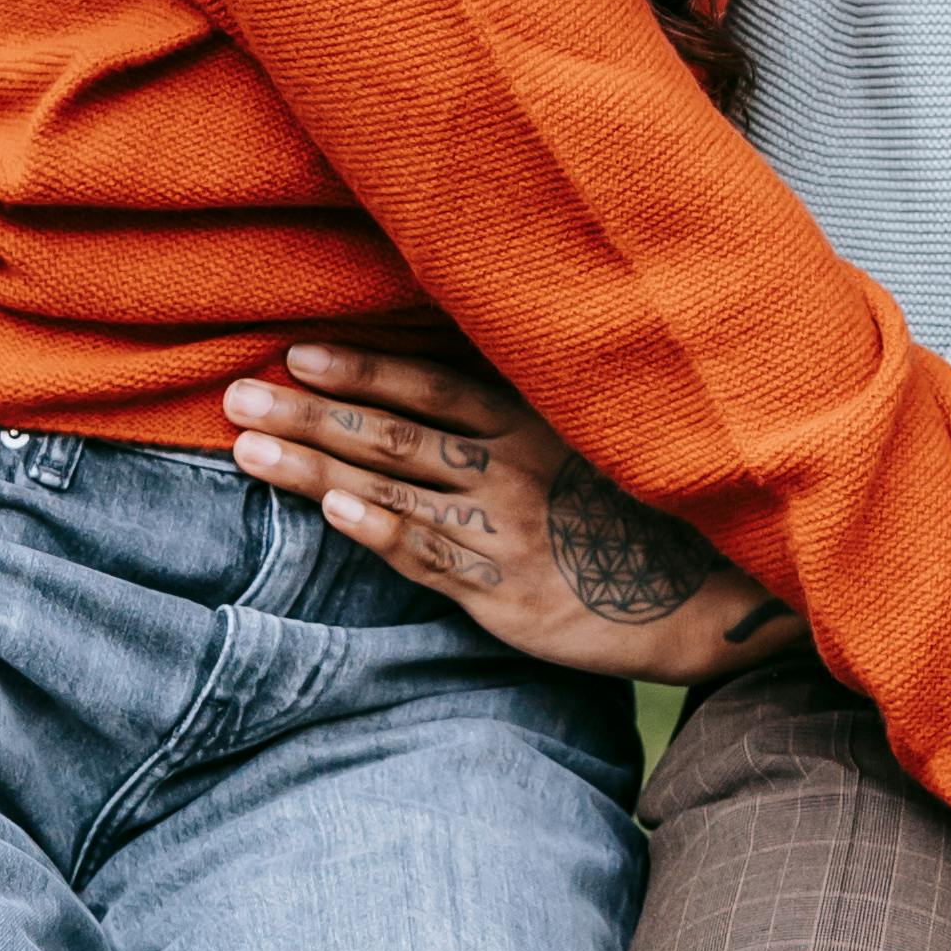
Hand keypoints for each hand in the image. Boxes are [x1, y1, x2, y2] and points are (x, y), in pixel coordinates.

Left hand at [225, 344, 806, 683]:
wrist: (716, 599)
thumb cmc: (648, 512)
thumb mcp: (600, 439)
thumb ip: (530, 410)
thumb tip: (456, 380)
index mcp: (538, 424)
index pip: (434, 386)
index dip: (364, 367)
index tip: (298, 350)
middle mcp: (516, 471)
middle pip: (394, 434)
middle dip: (311, 411)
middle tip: (235, 395)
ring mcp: (508, 535)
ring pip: (395, 492)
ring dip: (314, 466)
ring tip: (247, 448)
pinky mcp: (506, 598)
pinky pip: (429, 560)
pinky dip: (379, 530)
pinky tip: (329, 510)